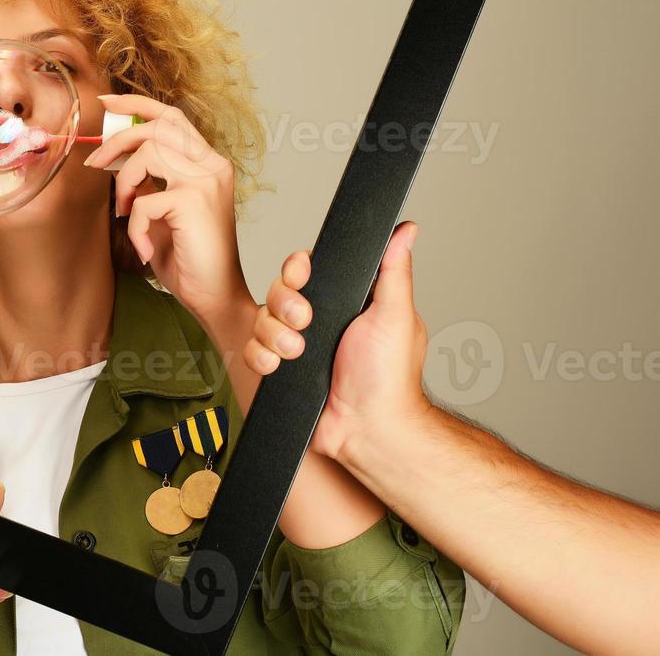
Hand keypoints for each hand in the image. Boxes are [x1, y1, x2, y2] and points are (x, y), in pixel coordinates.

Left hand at [82, 93, 251, 339]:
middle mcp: (213, 165)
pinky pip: (144, 200)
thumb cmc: (188, 256)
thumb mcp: (162, 210)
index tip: (106, 102)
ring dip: (125, 183)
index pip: (173, 118)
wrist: (214, 297)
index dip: (138, 105)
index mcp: (208, 163)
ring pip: (149, 154)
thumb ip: (149, 180)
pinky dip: (134, 226)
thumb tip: (115, 155)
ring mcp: (207, 180)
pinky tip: (145, 248)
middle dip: (118, 141)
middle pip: (158, 127)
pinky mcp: (195, 201)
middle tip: (94, 163)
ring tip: (126, 212)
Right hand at [242, 221, 432, 459]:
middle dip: (285, 302)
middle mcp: (319, 321)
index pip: (310, 270)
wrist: (367, 429)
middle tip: (304, 320)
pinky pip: (252, 350)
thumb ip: (394, 269)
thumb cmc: (390, 378)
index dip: (299, 267)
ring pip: (263, 319)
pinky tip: (278, 365)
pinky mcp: (280, 370)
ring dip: (274, 333)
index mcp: (345, 302)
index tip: (302, 272)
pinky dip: (260, 356)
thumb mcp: (396, 315)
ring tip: (296, 351)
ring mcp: (297, 345)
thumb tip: (407, 229)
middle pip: (280, 290)